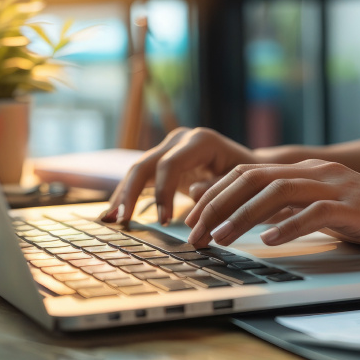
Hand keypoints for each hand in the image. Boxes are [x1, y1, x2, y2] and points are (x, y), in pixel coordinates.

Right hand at [103, 127, 257, 224]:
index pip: (170, 164)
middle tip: (123, 221)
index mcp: (200, 140)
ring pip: (138, 170)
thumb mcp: (239, 182)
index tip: (163, 221)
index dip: (163, 192)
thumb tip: (193, 194)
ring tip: (108, 220)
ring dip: (122, 195)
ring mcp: (170, 147)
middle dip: (131, 193)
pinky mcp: (164, 161)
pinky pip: (141, 177)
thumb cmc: (249, 176)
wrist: (251, 167)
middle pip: (146, 164)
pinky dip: (128, 195)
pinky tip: (113, 214)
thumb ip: (217, 187)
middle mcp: (180, 139)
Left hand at [185, 159, 359, 253]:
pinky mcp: (352, 207)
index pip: (247, 173)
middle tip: (195, 232)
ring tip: (221, 238)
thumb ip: (287, 205)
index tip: (193, 217)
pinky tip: (268, 242)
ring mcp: (334, 187)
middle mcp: (315, 172)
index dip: (216, 193)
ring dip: (244, 216)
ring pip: (278, 192)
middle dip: (219, 205)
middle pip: (254, 179)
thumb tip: (247, 214)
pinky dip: (288, 226)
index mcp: (304, 170)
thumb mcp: (319, 206)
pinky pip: (315, 213)